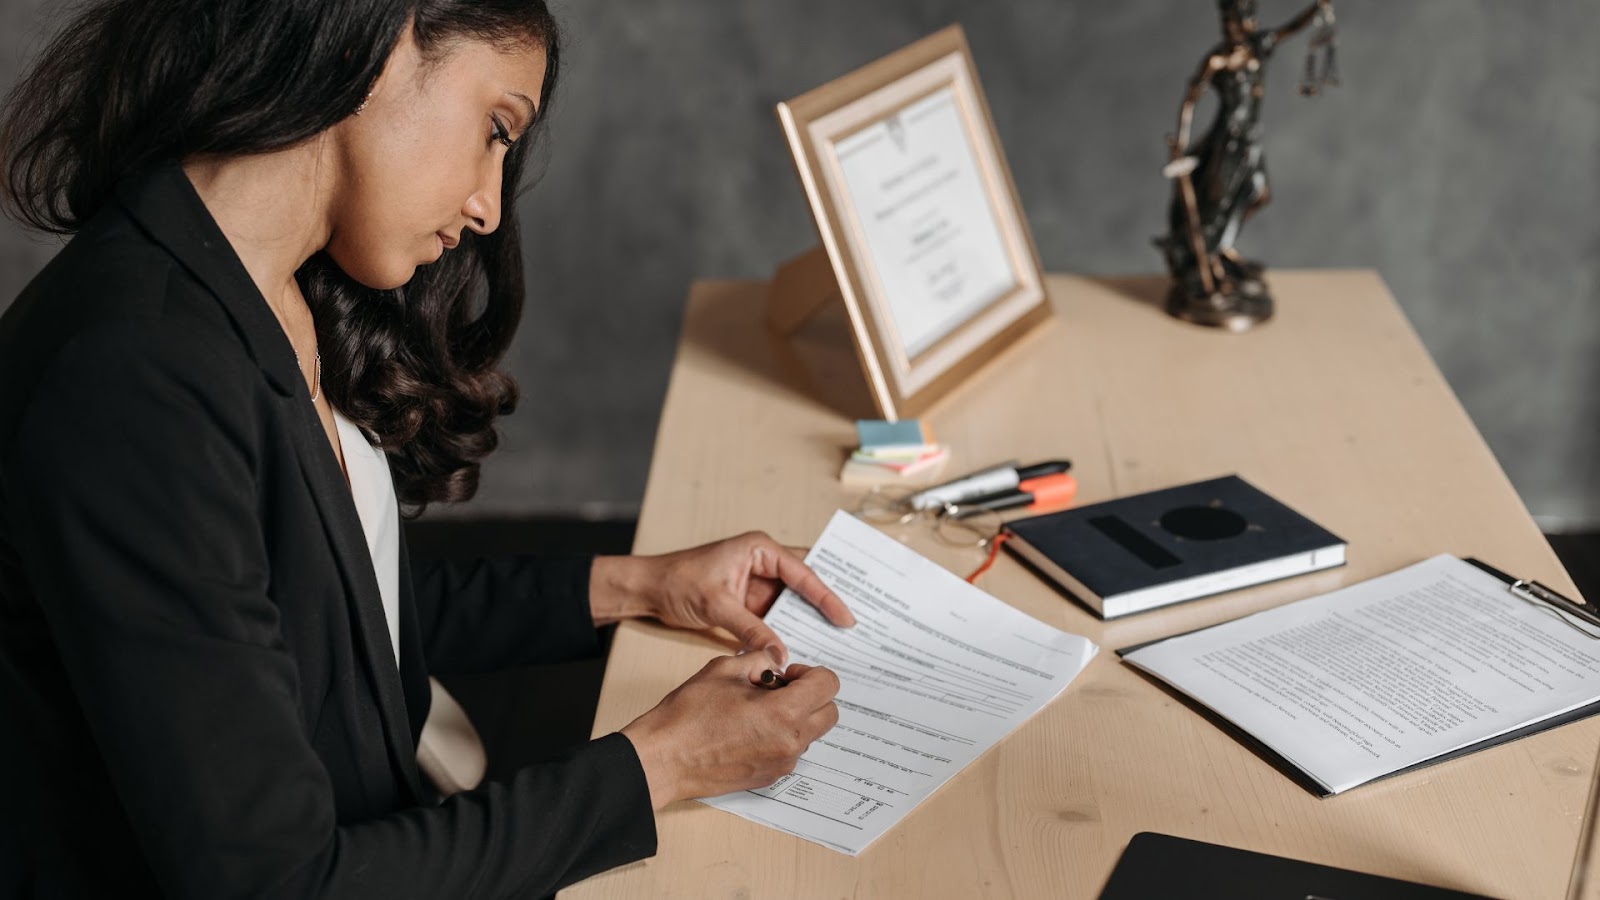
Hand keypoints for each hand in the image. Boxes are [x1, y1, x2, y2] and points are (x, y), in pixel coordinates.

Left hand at [592, 531, 854, 665]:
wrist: (648, 589)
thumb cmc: (676, 582)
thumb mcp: (716, 606)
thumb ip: (750, 629)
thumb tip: (778, 654)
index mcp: (760, 548)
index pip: (803, 572)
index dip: (827, 596)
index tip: (846, 618)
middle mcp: (763, 562)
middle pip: (806, 583)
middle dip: (828, 603)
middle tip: (855, 627)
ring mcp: (758, 583)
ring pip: (794, 602)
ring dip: (811, 620)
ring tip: (838, 641)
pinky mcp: (750, 603)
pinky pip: (778, 616)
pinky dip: (791, 630)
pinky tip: (806, 646)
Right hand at [620, 652, 840, 808]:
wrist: (663, 759)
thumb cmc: (688, 714)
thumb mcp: (725, 669)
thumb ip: (760, 660)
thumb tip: (775, 663)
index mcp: (784, 713)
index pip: (828, 685)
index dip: (809, 673)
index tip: (785, 675)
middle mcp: (790, 743)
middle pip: (829, 712)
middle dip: (811, 695)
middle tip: (778, 690)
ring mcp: (782, 764)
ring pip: (811, 733)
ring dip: (797, 717)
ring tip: (758, 710)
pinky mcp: (770, 778)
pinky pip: (791, 751)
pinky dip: (782, 736)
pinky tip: (749, 730)